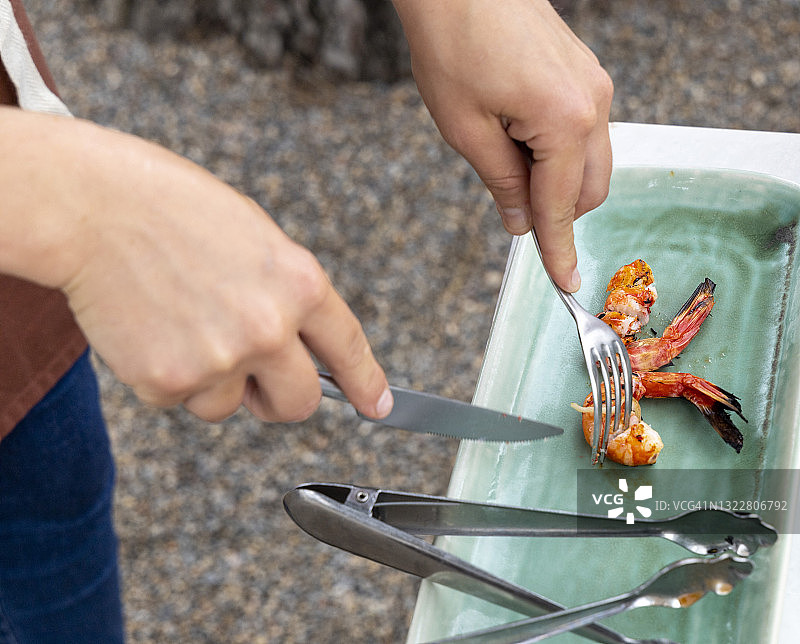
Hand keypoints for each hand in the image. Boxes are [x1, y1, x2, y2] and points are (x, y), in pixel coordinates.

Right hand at [0, 109, 391, 421]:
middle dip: (279, 399)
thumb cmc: (173, 210)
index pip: (347, 348)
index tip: (377, 407)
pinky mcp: (167, 382)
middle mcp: (270, 328)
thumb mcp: (256, 238)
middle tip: (256, 382)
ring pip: (229, 406)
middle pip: (299, 403)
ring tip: (179, 323)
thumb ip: (287, 295)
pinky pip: (181, 401)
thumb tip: (299, 346)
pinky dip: (167, 377)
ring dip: (212, 381)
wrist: (90, 205)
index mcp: (300, 283)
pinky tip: (150, 328)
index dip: (365, 383)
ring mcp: (219, 359)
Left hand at [393, 0, 613, 291]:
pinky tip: (520, 141)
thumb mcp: (466, 129)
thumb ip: (501, 182)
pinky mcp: (585, 75)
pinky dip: (558, 154)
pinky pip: (584, 133)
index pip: (562, 205)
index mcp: (565, 122)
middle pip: (589, 189)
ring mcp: (594, 86)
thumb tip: (520, 223)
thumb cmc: (454, 44)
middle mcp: (593, 105)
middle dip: (557, 213)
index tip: (566, 283)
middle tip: (513, 212)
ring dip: (557, 183)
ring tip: (506, 163)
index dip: (560, 249)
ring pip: (590, 162)